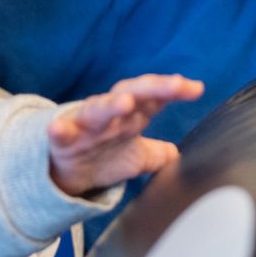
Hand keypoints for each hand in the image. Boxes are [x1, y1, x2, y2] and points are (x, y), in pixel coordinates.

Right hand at [47, 74, 200, 194]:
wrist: (65, 171)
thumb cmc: (102, 155)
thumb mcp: (137, 157)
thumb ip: (160, 154)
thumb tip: (181, 154)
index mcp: (130, 115)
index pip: (154, 98)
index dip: (173, 91)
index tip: (196, 89)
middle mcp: (110, 114)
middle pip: (132, 94)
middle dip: (153, 88)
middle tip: (175, 85)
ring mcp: (86, 125)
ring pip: (98, 110)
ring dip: (111, 105)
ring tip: (125, 103)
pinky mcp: (62, 140)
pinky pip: (60, 133)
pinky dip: (59, 130)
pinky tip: (58, 129)